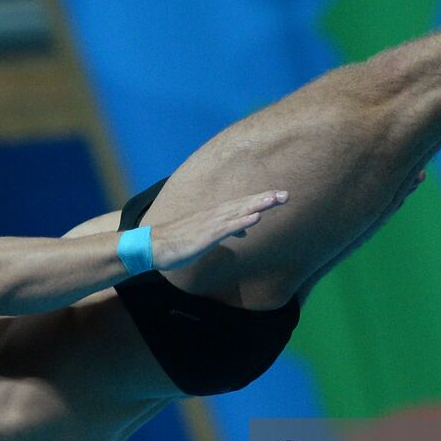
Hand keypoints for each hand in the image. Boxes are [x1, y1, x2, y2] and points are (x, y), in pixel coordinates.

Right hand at [151, 189, 288, 271]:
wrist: (155, 246)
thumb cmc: (181, 241)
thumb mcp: (209, 236)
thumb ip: (227, 231)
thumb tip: (244, 232)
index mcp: (217, 215)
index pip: (244, 204)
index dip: (262, 199)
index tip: (280, 195)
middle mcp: (216, 215)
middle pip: (245, 204)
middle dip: (265, 199)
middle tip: (286, 194)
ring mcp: (211, 224)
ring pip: (238, 212)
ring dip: (257, 205)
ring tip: (275, 200)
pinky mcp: (205, 236)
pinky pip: (227, 228)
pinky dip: (242, 222)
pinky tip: (255, 218)